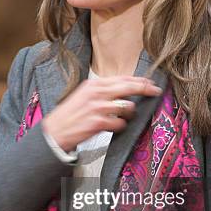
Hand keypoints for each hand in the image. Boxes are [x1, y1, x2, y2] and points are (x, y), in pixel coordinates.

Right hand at [41, 75, 162, 151]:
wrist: (54, 131)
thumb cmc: (70, 115)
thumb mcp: (84, 95)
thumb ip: (103, 91)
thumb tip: (124, 88)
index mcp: (93, 84)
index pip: (122, 78)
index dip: (139, 80)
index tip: (149, 82)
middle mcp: (96, 93)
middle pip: (128, 87)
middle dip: (145, 88)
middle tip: (155, 91)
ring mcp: (98, 108)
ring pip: (127, 106)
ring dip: (130, 113)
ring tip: (124, 117)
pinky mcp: (98, 123)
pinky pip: (120, 124)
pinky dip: (121, 126)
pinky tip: (115, 127)